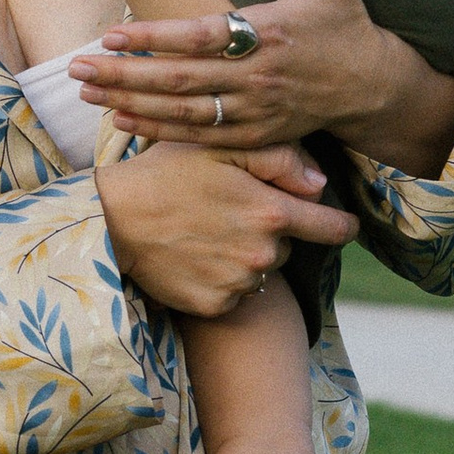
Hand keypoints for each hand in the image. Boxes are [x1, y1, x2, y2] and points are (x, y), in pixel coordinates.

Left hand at [70, 0, 453, 177]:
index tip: (112, 34)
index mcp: (269, 33)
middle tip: (77, 68)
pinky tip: (122, 120)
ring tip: (86, 92)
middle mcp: (257, 77)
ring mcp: (254, 111)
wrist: (375, 88)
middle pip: (179, 79)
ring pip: (182, 111)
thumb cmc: (347, 24)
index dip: (154, 37)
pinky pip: (199, 136)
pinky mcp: (254, 136)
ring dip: (130, 102)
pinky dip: (159, 130)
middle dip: (123, 75)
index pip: (200, 36)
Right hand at [96, 140, 356, 318]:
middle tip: (230, 212)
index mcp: (272, 213)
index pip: (333, 228)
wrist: (111, 217)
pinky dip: (221, 280)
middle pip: (288, 247)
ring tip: (206, 233)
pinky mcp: (213, 306)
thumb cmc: (166, 171)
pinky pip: (234, 294)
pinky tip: (194, 258)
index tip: (343, 224)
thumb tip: (320, 184)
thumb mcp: (222, 147)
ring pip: (260, 271)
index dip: (341, 224)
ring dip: (245, 257)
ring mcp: (237, 284)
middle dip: (271, 231)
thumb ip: (280, 159)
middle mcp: (262, 255)